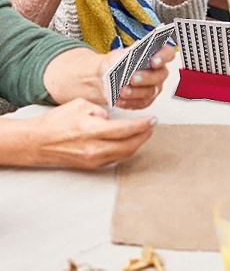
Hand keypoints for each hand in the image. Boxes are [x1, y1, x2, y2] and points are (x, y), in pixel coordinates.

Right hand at [29, 98, 155, 168]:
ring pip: (123, 154)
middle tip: (152, 125)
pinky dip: (125, 150)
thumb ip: (100, 110)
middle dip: (145, 135)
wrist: (36, 142)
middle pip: (129, 145)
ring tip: (144, 132)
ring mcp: (92, 159)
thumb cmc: (55, 122)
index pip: (126, 129)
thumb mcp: (80, 105)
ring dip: (137, 143)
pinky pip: (114, 158)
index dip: (143, 125)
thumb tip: (111, 118)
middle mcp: (94, 148)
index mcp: (92, 130)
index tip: (153, 119)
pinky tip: (129, 141)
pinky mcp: (90, 165)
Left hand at [113, 45, 173, 109]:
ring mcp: (154, 87)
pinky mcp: (146, 100)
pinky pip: (141, 103)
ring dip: (136, 92)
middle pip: (160, 75)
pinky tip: (120, 100)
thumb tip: (123, 61)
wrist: (105, 78)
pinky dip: (129, 102)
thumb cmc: (114, 64)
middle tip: (134, 78)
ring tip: (123, 91)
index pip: (168, 53)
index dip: (164, 57)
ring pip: (151, 91)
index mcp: (154, 55)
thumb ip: (120, 57)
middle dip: (147, 77)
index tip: (153, 60)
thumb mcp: (115, 56)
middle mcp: (158, 71)